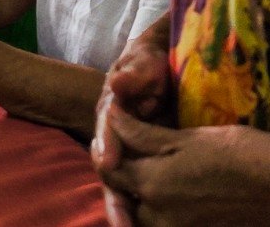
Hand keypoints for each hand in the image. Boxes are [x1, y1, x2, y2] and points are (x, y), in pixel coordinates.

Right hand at [94, 19, 174, 223]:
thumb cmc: (152, 61)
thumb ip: (136, 71)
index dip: (108, 145)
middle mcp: (114, 136)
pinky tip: (142, 223)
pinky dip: (140, 208)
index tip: (109, 160)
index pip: (107, 130)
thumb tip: (118, 83)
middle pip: (110, 169)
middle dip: (115, 195)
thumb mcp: (145, 59)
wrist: (162, 64)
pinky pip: (138, 188)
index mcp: (112, 110)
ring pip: (121, 184)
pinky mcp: (144, 163)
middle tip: (121, 221)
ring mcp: (127, 151)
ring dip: (123, 208)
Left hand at [94, 114, 269, 226]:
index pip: (110, 168)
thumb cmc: (235, 150)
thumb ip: (142, 134)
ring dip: (142, 197)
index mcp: (150, 183)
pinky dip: (164, 210)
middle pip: (124, 196)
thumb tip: (112, 118)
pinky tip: (177, 192)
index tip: (121, 130)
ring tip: (156, 172)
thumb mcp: (186, 137)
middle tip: (135, 152)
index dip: (111, 148)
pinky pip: (167, 223)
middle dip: (124, 176)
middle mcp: (157, 214)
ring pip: (144, 216)